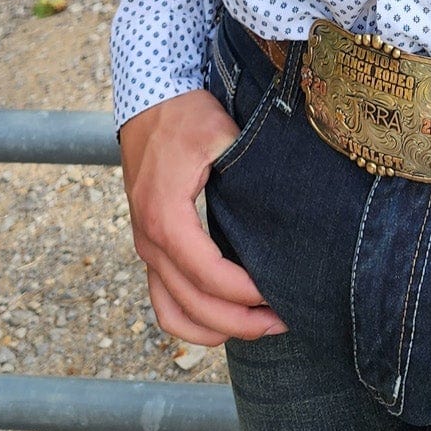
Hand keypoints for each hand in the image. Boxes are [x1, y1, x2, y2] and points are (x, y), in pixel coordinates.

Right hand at [119, 89, 287, 345]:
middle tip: (281, 320)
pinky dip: (190, 320)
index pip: (208, 275)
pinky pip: (163, 300)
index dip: (244, 293)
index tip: (278, 292)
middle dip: (239, 321)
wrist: (149, 102)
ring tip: (257, 326)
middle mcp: (149, 241)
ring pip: (173, 313)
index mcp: (165, 217)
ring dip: (214, 329)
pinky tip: (223, 320)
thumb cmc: (185, 116)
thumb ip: (247, 169)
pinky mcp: (150, 245)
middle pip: (193, 304)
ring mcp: (145, 247)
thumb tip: (285, 206)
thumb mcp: (222, 133)